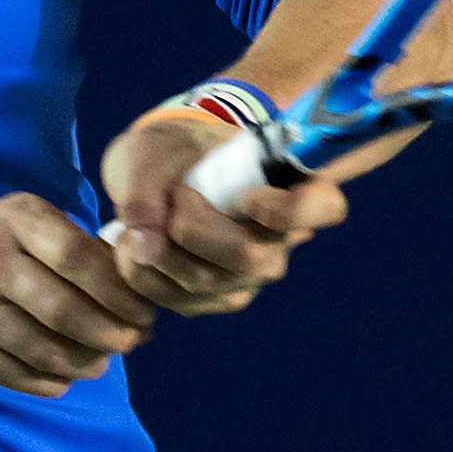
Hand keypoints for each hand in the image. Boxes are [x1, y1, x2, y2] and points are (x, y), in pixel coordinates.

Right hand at [0, 193, 153, 397]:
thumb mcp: (16, 225)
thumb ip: (69, 246)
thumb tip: (133, 285)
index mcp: (13, 219)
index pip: (79, 257)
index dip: (119, 291)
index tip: (144, 311)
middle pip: (63, 308)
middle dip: (109, 333)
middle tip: (132, 343)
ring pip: (40, 347)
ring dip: (82, 361)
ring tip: (100, 363)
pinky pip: (12, 371)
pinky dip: (46, 380)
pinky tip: (63, 377)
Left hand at [100, 116, 350, 315]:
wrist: (160, 172)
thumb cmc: (173, 150)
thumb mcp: (155, 150)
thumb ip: (147, 188)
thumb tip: (143, 241)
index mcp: (290, 186)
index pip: (324, 207)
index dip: (292, 211)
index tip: (249, 197)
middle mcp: (280, 239)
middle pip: (250, 258)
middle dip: (194, 233)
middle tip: (168, 201)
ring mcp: (250, 275)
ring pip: (209, 284)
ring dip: (158, 257)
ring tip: (130, 225)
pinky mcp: (217, 298)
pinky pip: (182, 302)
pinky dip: (144, 278)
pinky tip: (128, 250)